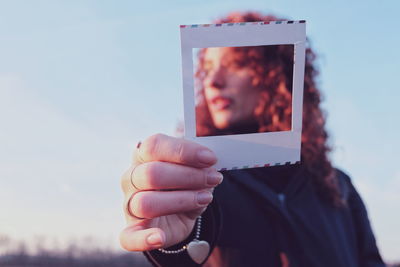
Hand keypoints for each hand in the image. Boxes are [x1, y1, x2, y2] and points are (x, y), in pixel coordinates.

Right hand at [120, 134, 222, 250]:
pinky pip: (129, 237)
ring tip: (205, 199)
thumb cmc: (185, 182)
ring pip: (145, 203)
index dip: (183, 151)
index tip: (210, 158)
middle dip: (188, 176)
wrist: (181, 211)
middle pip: (151, 174)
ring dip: (181, 201)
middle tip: (214, 178)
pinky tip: (159, 237)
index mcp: (143, 155)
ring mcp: (129, 204)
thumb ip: (199, 162)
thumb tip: (208, 163)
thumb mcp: (194, 167)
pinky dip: (143, 239)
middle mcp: (131, 177)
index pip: (153, 146)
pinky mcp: (132, 230)